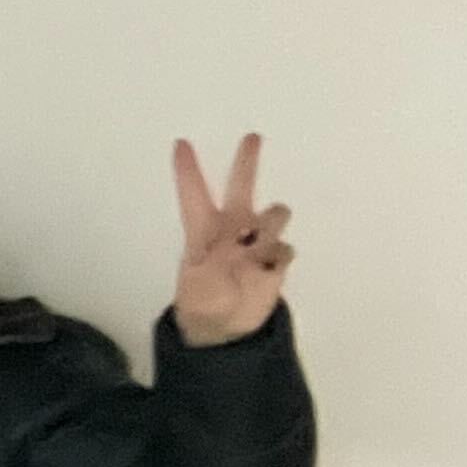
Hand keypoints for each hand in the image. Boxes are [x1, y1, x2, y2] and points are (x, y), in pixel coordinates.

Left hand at [169, 133, 294, 347]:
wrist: (224, 329)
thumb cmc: (202, 303)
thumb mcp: (198, 286)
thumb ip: (215, 266)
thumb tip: (238, 249)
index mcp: (203, 232)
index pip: (194, 195)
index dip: (187, 171)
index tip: (180, 143)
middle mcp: (232, 230)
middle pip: (242, 188)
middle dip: (247, 163)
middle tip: (252, 137)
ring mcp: (257, 242)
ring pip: (275, 214)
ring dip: (271, 225)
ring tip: (257, 248)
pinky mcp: (276, 260)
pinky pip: (286, 248)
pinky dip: (279, 256)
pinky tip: (269, 271)